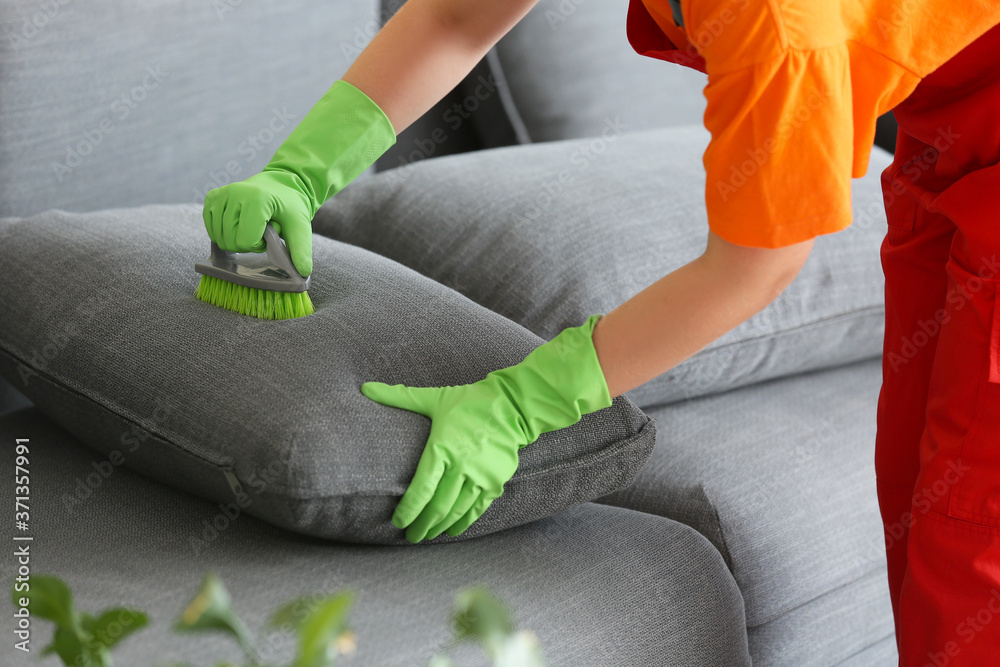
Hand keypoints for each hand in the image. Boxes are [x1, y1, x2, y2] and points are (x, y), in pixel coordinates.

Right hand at [202, 170, 313, 276]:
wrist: (283, 184)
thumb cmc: (291, 206)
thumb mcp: (300, 228)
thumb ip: (300, 250)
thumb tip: (303, 272)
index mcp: (257, 200)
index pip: (245, 241)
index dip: (258, 245)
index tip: (270, 234)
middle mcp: (236, 193)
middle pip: (230, 241)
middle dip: (247, 243)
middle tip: (261, 229)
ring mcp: (222, 194)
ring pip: (219, 237)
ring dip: (235, 237)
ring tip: (251, 225)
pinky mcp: (213, 196)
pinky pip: (209, 226)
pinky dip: (221, 232)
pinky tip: (236, 225)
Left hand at [363, 315, 613, 542]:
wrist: (512, 407)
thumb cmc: (469, 402)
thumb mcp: (434, 398)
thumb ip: (399, 396)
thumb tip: (365, 387)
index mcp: (442, 448)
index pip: (421, 489)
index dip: (408, 510)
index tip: (398, 522)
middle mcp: (462, 466)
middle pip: (437, 506)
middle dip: (422, 525)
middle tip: (411, 537)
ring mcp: (481, 476)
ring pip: (456, 511)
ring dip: (441, 527)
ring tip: (429, 535)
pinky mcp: (495, 482)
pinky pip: (477, 509)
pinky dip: (464, 522)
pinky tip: (453, 530)